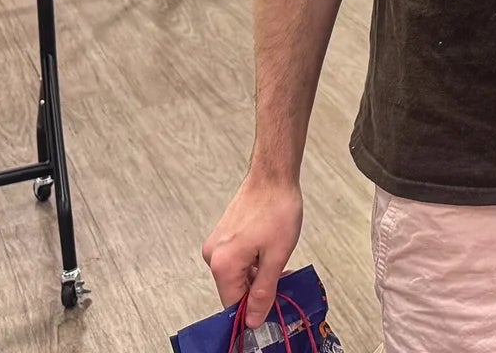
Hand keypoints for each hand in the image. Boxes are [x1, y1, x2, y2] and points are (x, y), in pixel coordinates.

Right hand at [202, 171, 302, 328]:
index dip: (253, 310)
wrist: (273, 176)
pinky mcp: (223, 235)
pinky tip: (271, 252)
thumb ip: (263, 292)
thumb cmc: (277, 210)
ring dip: (258, 275)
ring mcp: (216, 244)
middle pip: (234, 289)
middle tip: (283, 279)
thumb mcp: (276, 257)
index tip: (273, 305)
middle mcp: (212, 255)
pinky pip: (236, 260)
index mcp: (222, 264)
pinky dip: (253, 262)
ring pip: (237, 274)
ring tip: (280, 261)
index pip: (233, 304)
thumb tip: (253, 320)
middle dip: (258, 290)